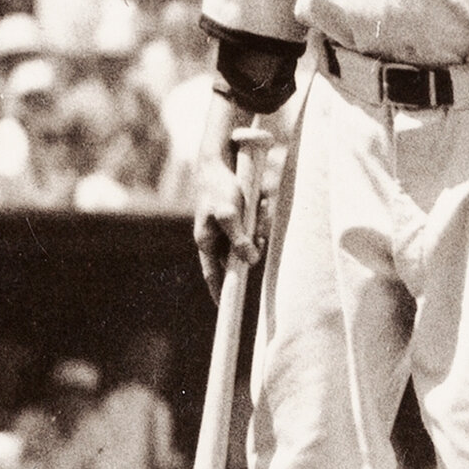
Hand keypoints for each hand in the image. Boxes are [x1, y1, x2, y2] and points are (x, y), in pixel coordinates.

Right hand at [192, 150, 259, 302]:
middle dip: (253, 247)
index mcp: (206, 241)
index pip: (213, 275)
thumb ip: (239, 238)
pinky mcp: (238, 217)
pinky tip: (261, 200)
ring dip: (260, 227)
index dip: (219, 292)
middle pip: (239, 257)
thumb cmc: (219, 187)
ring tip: (260, 206)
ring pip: (250, 240)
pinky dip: (261, 216)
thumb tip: (251, 260)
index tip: (224, 308)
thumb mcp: (230, 214)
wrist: (219, 160)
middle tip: (260, 233)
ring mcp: (227, 229)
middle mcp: (215, 238)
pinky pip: (255, 225)